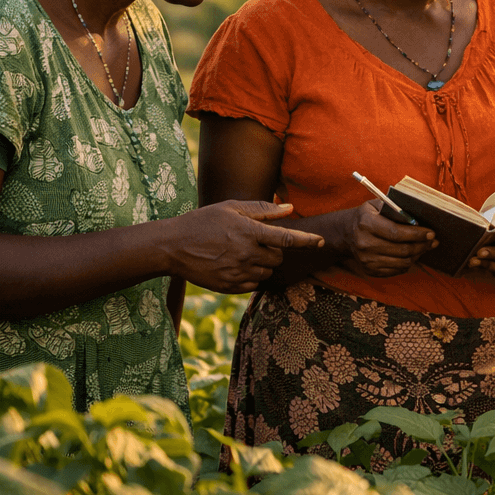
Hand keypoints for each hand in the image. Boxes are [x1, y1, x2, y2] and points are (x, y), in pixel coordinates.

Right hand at [165, 201, 324, 292]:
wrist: (172, 247)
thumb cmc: (203, 222)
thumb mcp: (231, 208)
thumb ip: (262, 210)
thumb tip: (289, 208)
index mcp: (249, 232)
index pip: (287, 238)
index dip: (307, 240)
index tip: (322, 241)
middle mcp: (246, 254)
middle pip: (278, 257)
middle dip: (274, 250)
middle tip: (255, 241)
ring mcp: (238, 272)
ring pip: (267, 271)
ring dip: (263, 263)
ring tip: (241, 252)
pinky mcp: (230, 286)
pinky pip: (254, 283)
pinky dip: (251, 275)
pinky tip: (235, 264)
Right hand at [340, 199, 438, 277]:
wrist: (346, 233)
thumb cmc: (368, 215)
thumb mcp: (378, 205)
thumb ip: (397, 209)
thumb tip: (421, 219)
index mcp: (366, 224)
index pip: (396, 232)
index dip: (417, 234)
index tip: (431, 233)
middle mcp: (364, 244)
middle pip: (402, 250)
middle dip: (422, 245)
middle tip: (433, 241)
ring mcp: (366, 260)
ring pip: (402, 262)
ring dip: (417, 255)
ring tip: (425, 247)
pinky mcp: (370, 270)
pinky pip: (396, 270)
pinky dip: (408, 263)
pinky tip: (412, 254)